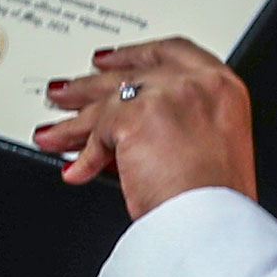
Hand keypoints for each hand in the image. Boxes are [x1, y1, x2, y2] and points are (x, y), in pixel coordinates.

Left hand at [34, 39, 257, 219]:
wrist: (212, 225)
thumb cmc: (219, 201)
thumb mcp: (213, 149)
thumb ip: (180, 127)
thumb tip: (131, 137)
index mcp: (223, 87)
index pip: (173, 52)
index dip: (136, 55)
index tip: (112, 62)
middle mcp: (196, 82)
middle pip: (132, 74)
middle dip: (92, 85)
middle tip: (69, 91)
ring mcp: (165, 95)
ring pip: (108, 101)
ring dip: (74, 122)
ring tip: (52, 132)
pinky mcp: (134, 117)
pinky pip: (97, 132)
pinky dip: (82, 155)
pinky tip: (73, 168)